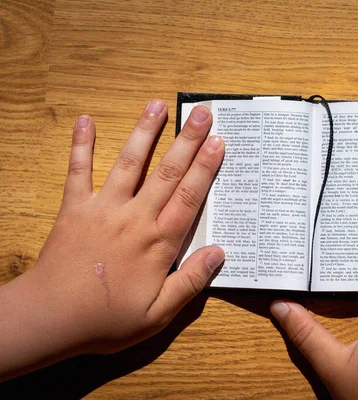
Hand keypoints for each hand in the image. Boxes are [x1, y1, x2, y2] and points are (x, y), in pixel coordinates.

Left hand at [0, 100, 224, 379]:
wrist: (50, 317)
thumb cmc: (107, 319)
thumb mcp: (158, 313)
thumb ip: (190, 281)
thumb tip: (218, 252)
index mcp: (158, 242)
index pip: (189, 198)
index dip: (205, 168)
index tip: (218, 142)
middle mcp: (134, 217)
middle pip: (167, 173)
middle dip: (187, 140)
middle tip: (202, 113)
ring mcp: (103, 208)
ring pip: (129, 163)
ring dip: (144, 132)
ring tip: (157, 105)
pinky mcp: (75, 208)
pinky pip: (78, 172)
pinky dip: (82, 146)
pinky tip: (86, 121)